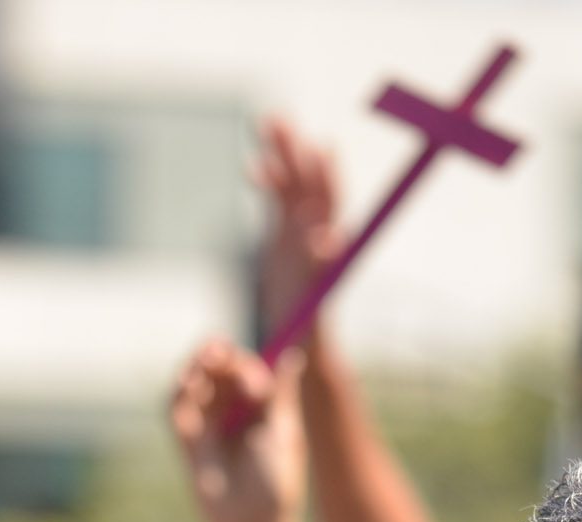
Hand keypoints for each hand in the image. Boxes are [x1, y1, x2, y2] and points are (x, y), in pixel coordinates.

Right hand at [170, 340, 305, 521]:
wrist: (255, 520)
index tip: (258, 380)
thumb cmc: (276, 480)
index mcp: (257, 410)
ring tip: (209, 355)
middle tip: (226, 356)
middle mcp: (230, 415)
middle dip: (222, 359)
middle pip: (218, 372)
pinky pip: (176, 408)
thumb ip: (280, 393)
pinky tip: (190, 377)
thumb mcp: (282, 430)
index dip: (248, 366)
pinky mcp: (186, 441)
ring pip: (195, 383)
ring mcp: (207, 427)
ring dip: (198, 364)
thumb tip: (292, 355)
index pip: (246, 372)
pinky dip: (180, 389)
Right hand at [255, 116, 340, 336]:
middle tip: (280, 121)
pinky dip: (268, 181)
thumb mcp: (311, 300)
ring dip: (282, 153)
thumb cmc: (308, 329)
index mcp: (325, 245)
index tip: (320, 149)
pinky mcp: (284, 235)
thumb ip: (318, 267)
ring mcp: (299, 230)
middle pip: (308, 181)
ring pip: (292, 182)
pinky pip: (278, 199)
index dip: (324, 174)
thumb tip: (329, 239)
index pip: (328, 201)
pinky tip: (252, 166)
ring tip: (266, 121)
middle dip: (296, 151)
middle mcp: (315, 232)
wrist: (300, 340)